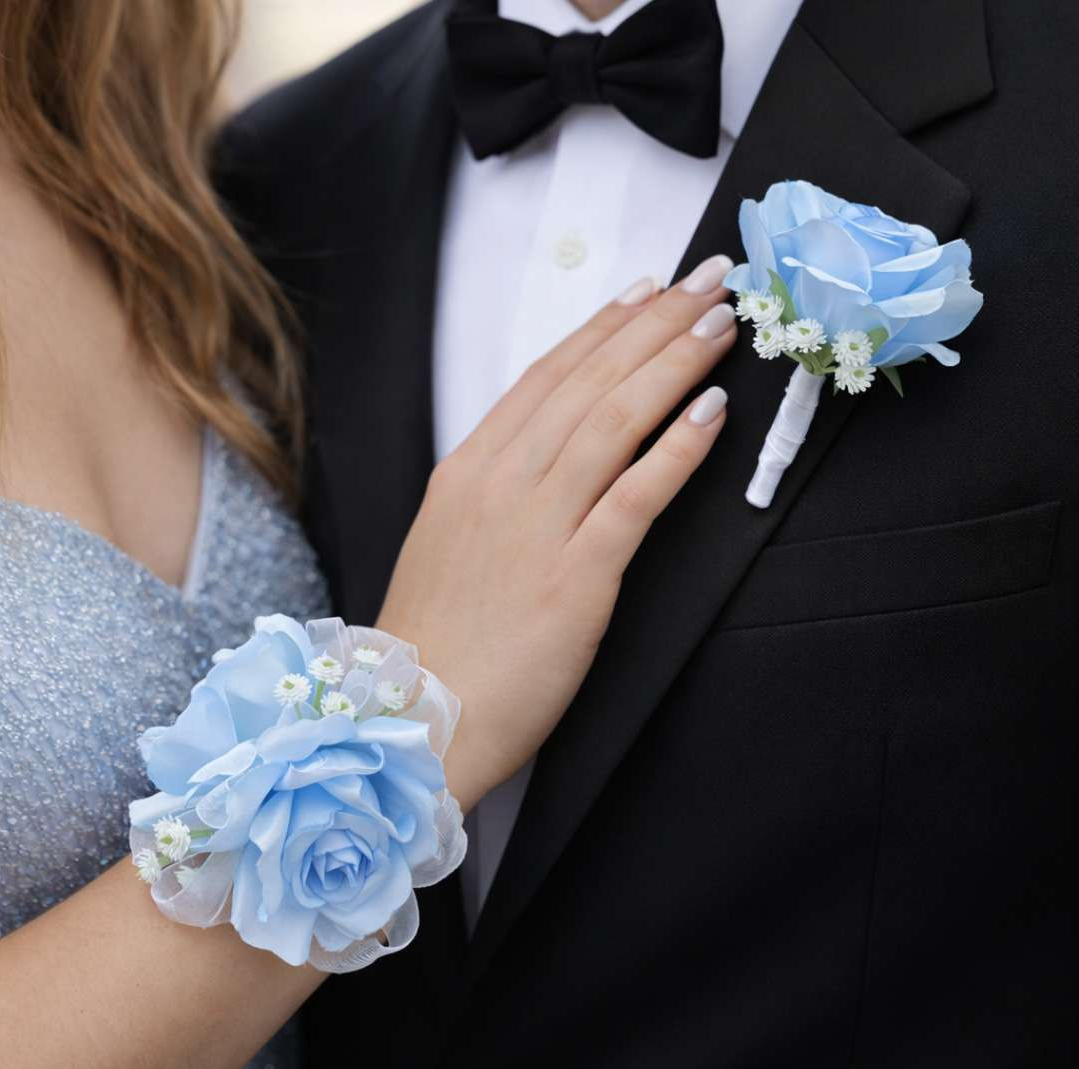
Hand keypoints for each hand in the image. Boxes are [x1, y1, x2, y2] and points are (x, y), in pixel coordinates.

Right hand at [376, 257, 736, 811]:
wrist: (417, 719)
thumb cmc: (437, 640)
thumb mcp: (450, 542)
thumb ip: (496, 491)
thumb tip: (551, 453)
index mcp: (468, 470)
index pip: (546, 376)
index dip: (603, 327)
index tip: (646, 290)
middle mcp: (501, 483)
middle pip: (589, 382)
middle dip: (653, 323)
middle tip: (705, 281)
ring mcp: (537, 526)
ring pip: (613, 422)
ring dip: (672, 365)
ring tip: (719, 326)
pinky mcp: (576, 577)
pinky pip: (634, 497)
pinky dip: (677, 450)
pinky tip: (712, 411)